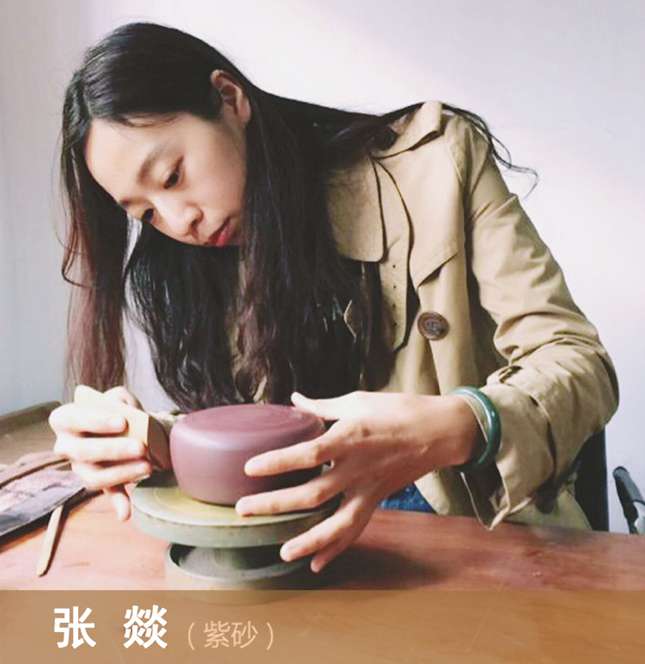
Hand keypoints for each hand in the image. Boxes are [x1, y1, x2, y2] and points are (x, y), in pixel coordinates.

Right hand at [49, 386, 153, 520]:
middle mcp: (65, 445)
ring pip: (92, 476)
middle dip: (113, 449)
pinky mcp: (96, 482)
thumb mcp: (119, 399)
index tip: (123, 421)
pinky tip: (126, 513)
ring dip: (121, 474)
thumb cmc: (118, 410)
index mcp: (65, 419)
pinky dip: (118, 503)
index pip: (72, 419)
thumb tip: (123, 410)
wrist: (128, 427)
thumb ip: (119, 400)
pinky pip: (106, 494)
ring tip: (147, 466)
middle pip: (83, 451)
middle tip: (141, 447)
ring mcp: (78, 467)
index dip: (96, 421)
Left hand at [235, 390, 481, 572]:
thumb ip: (322, 406)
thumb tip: (294, 400)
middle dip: (276, 504)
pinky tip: (317, 564)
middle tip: (244, 510)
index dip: (278, 462)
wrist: (439, 431)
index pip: (308, 453)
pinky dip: (336, 547)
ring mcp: (368, 488)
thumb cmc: (398, 409)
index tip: (249, 468)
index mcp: (349, 437)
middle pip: (313, 493)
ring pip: (337, 522)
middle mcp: (356, 467)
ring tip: (282, 552)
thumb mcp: (357, 401)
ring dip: (309, 540)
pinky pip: (356, 528)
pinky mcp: (377, 499)